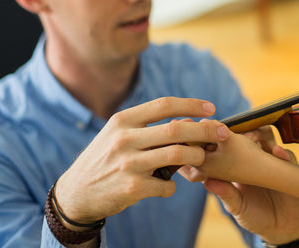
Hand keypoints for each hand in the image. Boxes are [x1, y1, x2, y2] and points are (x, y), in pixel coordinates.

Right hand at [54, 97, 228, 224]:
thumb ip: (146, 126)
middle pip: (177, 129)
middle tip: (223, 133)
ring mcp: (129, 164)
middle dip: (206, 130)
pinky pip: (168, 185)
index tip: (212, 109)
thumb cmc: (104, 159)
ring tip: (200, 158)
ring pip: (178, 155)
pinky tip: (168, 185)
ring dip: (196, 157)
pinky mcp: (132, 188)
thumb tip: (187, 120)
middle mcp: (125, 139)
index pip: (164, 104)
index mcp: (123, 120)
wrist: (76, 193)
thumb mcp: (117, 134)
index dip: (192, 105)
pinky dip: (173, 186)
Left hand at [186, 127, 298, 244]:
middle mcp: (255, 159)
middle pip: (248, 135)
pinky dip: (283, 153)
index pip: (229, 146)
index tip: (211, 134)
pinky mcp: (289, 169)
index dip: (221, 138)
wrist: (281, 228)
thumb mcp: (237, 206)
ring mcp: (272, 162)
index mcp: (238, 166)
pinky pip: (287, 156)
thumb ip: (226, 194)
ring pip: (267, 139)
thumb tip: (207, 182)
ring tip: (251, 140)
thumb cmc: (253, 215)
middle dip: (240, 131)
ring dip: (259, 135)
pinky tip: (278, 152)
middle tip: (232, 134)